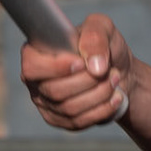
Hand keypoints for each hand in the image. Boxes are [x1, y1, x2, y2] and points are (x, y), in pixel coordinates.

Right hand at [21, 14, 127, 130]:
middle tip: (110, 70)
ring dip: (99, 95)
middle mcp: (35, 81)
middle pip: (55, 91)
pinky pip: (78, 123)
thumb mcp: (102, 28)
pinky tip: (115, 97)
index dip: (56, 68)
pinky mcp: (60, 121)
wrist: (118, 71)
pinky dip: (101, 110)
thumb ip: (95, 37)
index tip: (82, 63)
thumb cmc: (102, 47)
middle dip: (88, 82)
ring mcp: (46, 104)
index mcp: (36, 54)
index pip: (32, 67)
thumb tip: (95, 66)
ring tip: (114, 80)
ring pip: (68, 108)